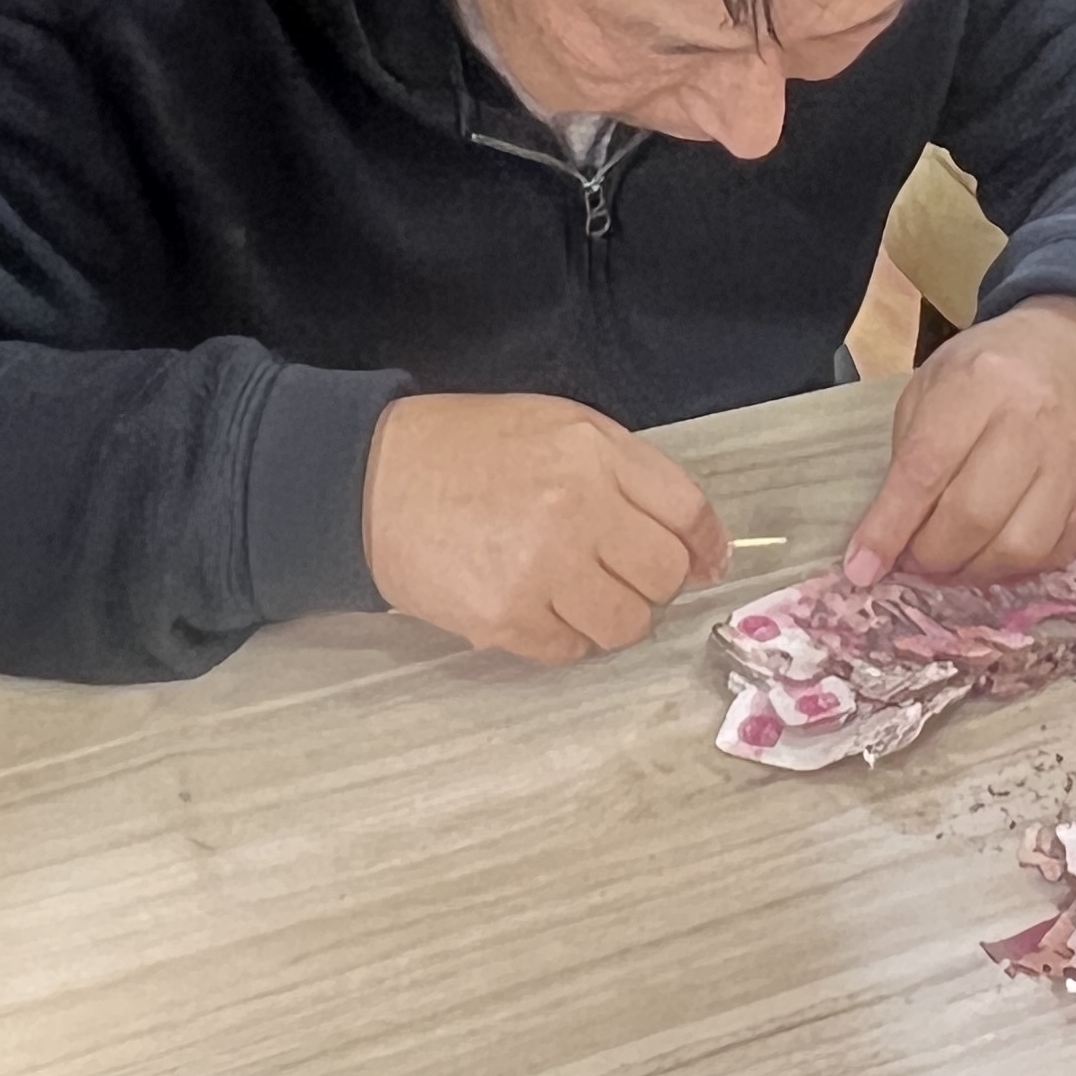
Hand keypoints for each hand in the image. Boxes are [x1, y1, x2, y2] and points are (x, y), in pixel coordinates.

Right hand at [360, 393, 730, 664]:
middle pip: (664, 574)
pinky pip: (571, 650)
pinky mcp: (505, 618)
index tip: (704, 560)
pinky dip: (564, 637)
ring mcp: (541, 568)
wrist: (371, 480)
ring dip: (611, 616)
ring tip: (574, 593)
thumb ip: (624, 471)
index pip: (686, 511)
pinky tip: (535, 605)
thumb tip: (692, 537)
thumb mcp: (555, 425)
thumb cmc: (467, 448)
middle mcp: (576, 508)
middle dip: (653, 581)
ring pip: (626, 624)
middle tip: (620, 573)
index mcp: (593, 452)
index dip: (705, 543)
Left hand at [839, 294, 1075, 585]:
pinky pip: (1052, 557)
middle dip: (930, 556)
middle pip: (973, 517)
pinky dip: (1012, 571)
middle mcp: (1032, 422)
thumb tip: (883, 542)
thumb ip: (909, 458)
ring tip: (949, 562)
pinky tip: (990, 555)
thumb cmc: (989, 373)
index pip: (925, 470)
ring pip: (1017, 549)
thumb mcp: (933, 387)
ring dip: (971, 572)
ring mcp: (1073, 462)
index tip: (862, 568)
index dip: (889, 527)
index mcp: (979, 383)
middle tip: (911, 560)